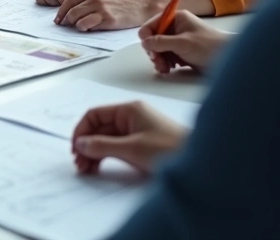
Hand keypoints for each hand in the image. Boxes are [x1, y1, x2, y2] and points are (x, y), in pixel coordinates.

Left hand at [55, 0, 155, 31]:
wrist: (142, 4)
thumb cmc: (122, 2)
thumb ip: (88, 0)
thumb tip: (71, 12)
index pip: (68, 0)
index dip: (61, 12)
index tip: (58, 20)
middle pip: (71, 11)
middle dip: (67, 21)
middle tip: (69, 26)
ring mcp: (101, 9)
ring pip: (77, 20)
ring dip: (76, 26)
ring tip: (83, 27)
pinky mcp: (108, 19)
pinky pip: (88, 26)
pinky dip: (86, 29)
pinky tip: (92, 28)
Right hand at [71, 101, 187, 174]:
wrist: (203, 163)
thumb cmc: (172, 149)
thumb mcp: (132, 148)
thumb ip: (102, 145)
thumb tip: (81, 143)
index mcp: (129, 109)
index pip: (94, 114)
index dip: (81, 131)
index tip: (76, 149)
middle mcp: (132, 117)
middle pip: (99, 127)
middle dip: (86, 144)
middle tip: (81, 164)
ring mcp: (138, 131)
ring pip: (106, 139)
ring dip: (94, 152)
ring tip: (89, 169)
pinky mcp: (143, 145)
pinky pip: (117, 147)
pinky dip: (106, 156)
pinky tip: (102, 167)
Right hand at [138, 10, 230, 73]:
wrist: (229, 58)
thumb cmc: (208, 46)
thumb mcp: (182, 43)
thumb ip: (161, 42)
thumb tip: (144, 42)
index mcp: (176, 18)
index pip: (152, 25)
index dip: (147, 37)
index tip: (150, 50)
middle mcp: (176, 27)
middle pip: (154, 39)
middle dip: (154, 52)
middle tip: (158, 62)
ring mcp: (179, 40)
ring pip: (159, 50)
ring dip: (159, 60)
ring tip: (165, 69)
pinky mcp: (182, 52)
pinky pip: (167, 57)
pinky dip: (166, 64)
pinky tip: (169, 69)